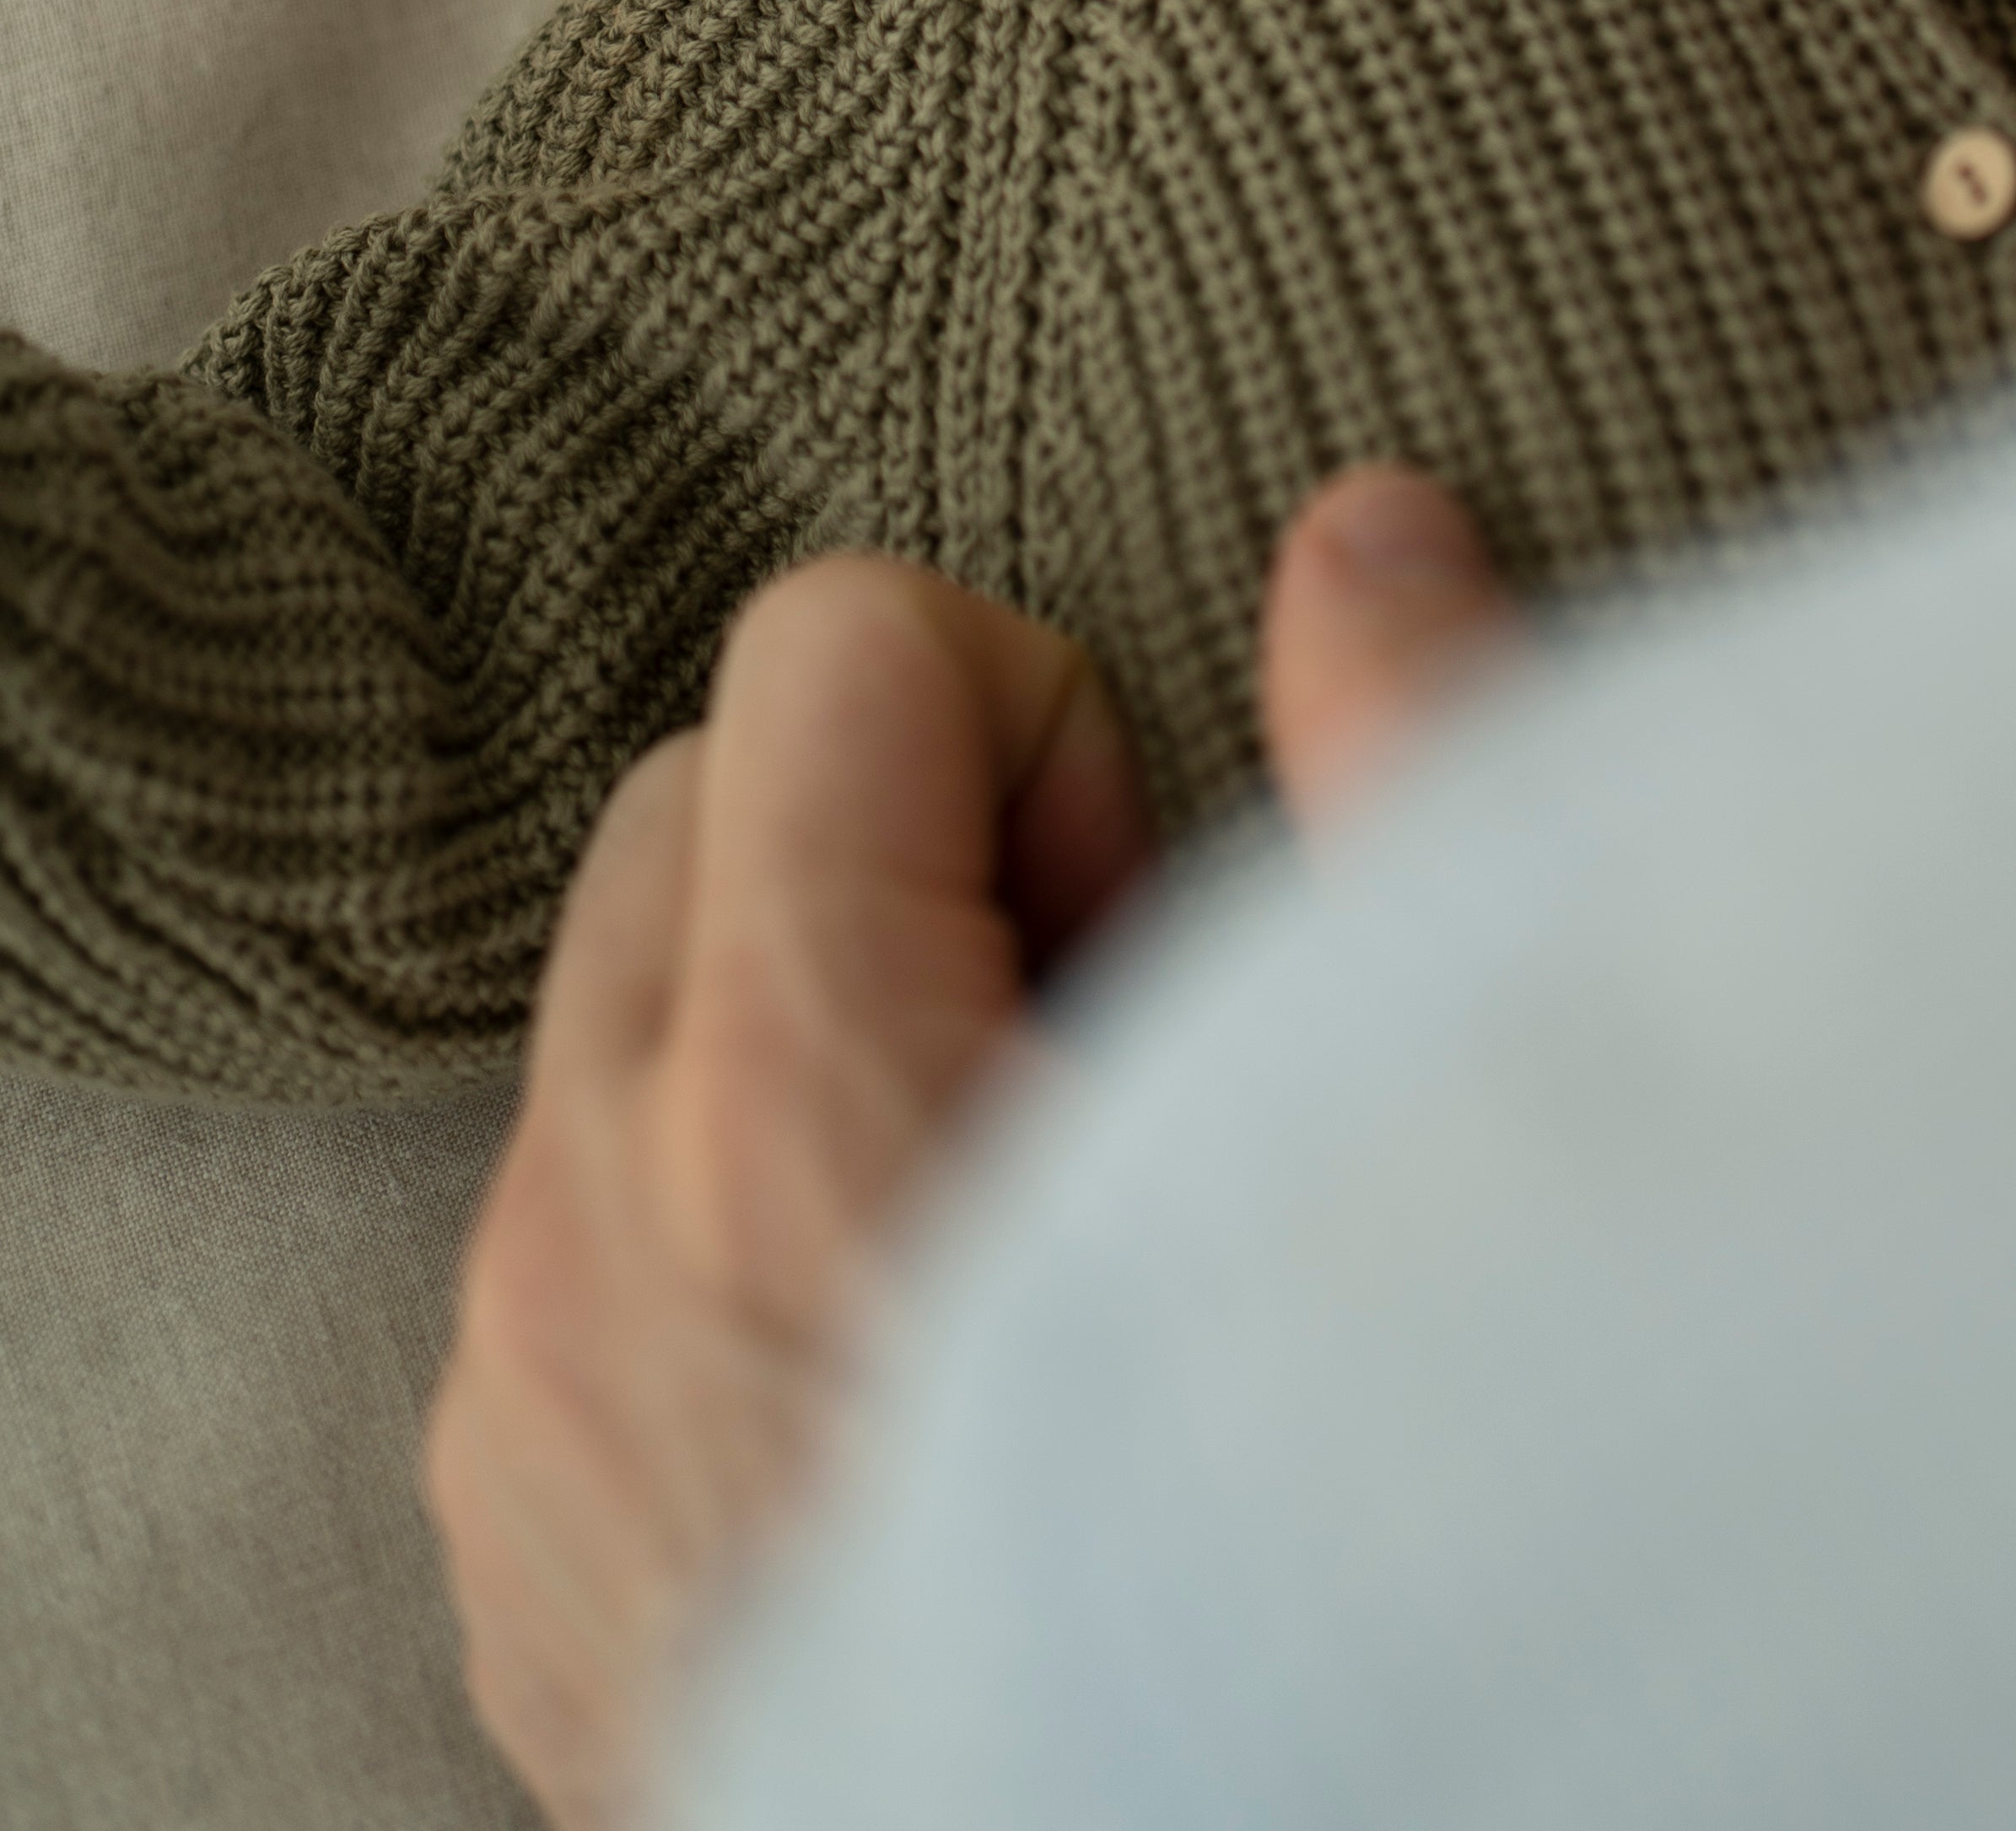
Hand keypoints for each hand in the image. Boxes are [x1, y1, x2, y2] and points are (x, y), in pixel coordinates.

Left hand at [426, 479, 1519, 1828]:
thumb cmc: (1316, 1566)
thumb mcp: (1417, 1128)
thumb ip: (1409, 781)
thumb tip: (1357, 535)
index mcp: (785, 1100)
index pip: (831, 638)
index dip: (1041, 739)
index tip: (1148, 925)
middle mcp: (591, 1238)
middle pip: (693, 796)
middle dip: (902, 862)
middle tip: (1104, 1062)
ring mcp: (524, 1409)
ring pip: (625, 1035)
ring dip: (807, 1057)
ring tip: (1027, 1240)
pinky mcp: (511, 1550)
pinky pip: (575, 1258)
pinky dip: (723, 1254)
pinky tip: (920, 1392)